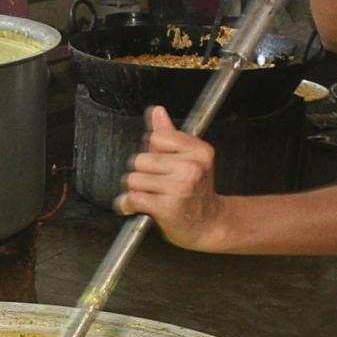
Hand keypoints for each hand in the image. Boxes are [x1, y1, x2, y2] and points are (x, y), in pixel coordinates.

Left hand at [116, 107, 228, 248]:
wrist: (208, 225)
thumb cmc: (196, 193)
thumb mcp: (189, 159)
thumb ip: (169, 135)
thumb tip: (157, 111)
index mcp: (199, 151)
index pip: (156, 138)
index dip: (152, 152)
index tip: (160, 165)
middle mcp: (192, 167)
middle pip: (140, 159)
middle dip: (140, 172)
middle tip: (153, 183)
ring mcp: (180, 187)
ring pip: (133, 179)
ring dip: (134, 190)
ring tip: (149, 195)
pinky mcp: (167, 207)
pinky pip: (133, 198)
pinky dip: (128, 204)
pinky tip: (136, 207)